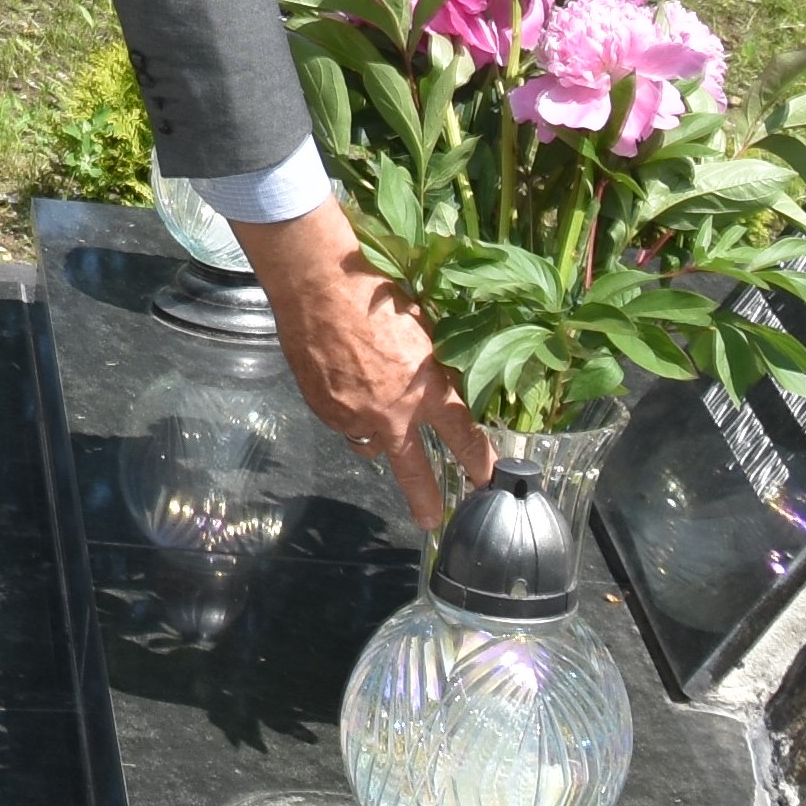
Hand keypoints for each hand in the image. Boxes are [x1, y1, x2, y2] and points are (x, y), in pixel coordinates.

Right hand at [234, 195, 487, 527]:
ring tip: (375, 422)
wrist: (318, 285)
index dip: (479, 460)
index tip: (487, 478)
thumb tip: (439, 383)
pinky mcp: (323, 411)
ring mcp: (353, 417)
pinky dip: (348, 413)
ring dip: (376, 439)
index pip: (463, 435)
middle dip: (427, 500)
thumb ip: (431, 365)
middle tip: (434, 520)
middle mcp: (392, 412)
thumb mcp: (422, 328)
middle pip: (414, 470)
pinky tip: (345, 385)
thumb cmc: (376, 293)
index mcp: (426, 388)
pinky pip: (342, 423)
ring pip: (369, 444)